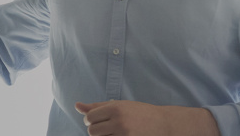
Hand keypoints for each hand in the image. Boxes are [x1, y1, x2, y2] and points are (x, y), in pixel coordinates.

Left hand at [75, 100, 219, 135]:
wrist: (163, 123)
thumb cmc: (139, 113)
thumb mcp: (119, 105)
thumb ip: (97, 106)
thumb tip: (76, 105)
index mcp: (115, 108)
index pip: (89, 118)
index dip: (91, 120)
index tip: (99, 120)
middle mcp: (119, 121)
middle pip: (92, 131)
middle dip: (96, 130)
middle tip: (107, 127)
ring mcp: (124, 134)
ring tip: (115, 131)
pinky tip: (119, 135)